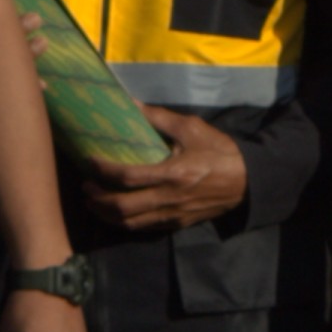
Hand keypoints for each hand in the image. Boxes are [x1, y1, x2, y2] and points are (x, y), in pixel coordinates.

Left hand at [82, 106, 249, 232]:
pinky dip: (124, 223)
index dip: (104, 172)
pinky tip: (115, 213)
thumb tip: (131, 103)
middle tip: (85, 187)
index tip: (89, 162)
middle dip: (98, 199)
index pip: (128, 178)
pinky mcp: (177, 224)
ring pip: (130, 224)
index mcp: (173, 174)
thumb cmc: (219, 152)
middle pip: (123, 208)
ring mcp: (172, 215)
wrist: (247, 182)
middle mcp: (169, 199)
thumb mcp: (192, 128)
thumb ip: (160, 117)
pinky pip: (144, 228)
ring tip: (93, 202)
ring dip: (106, 215)